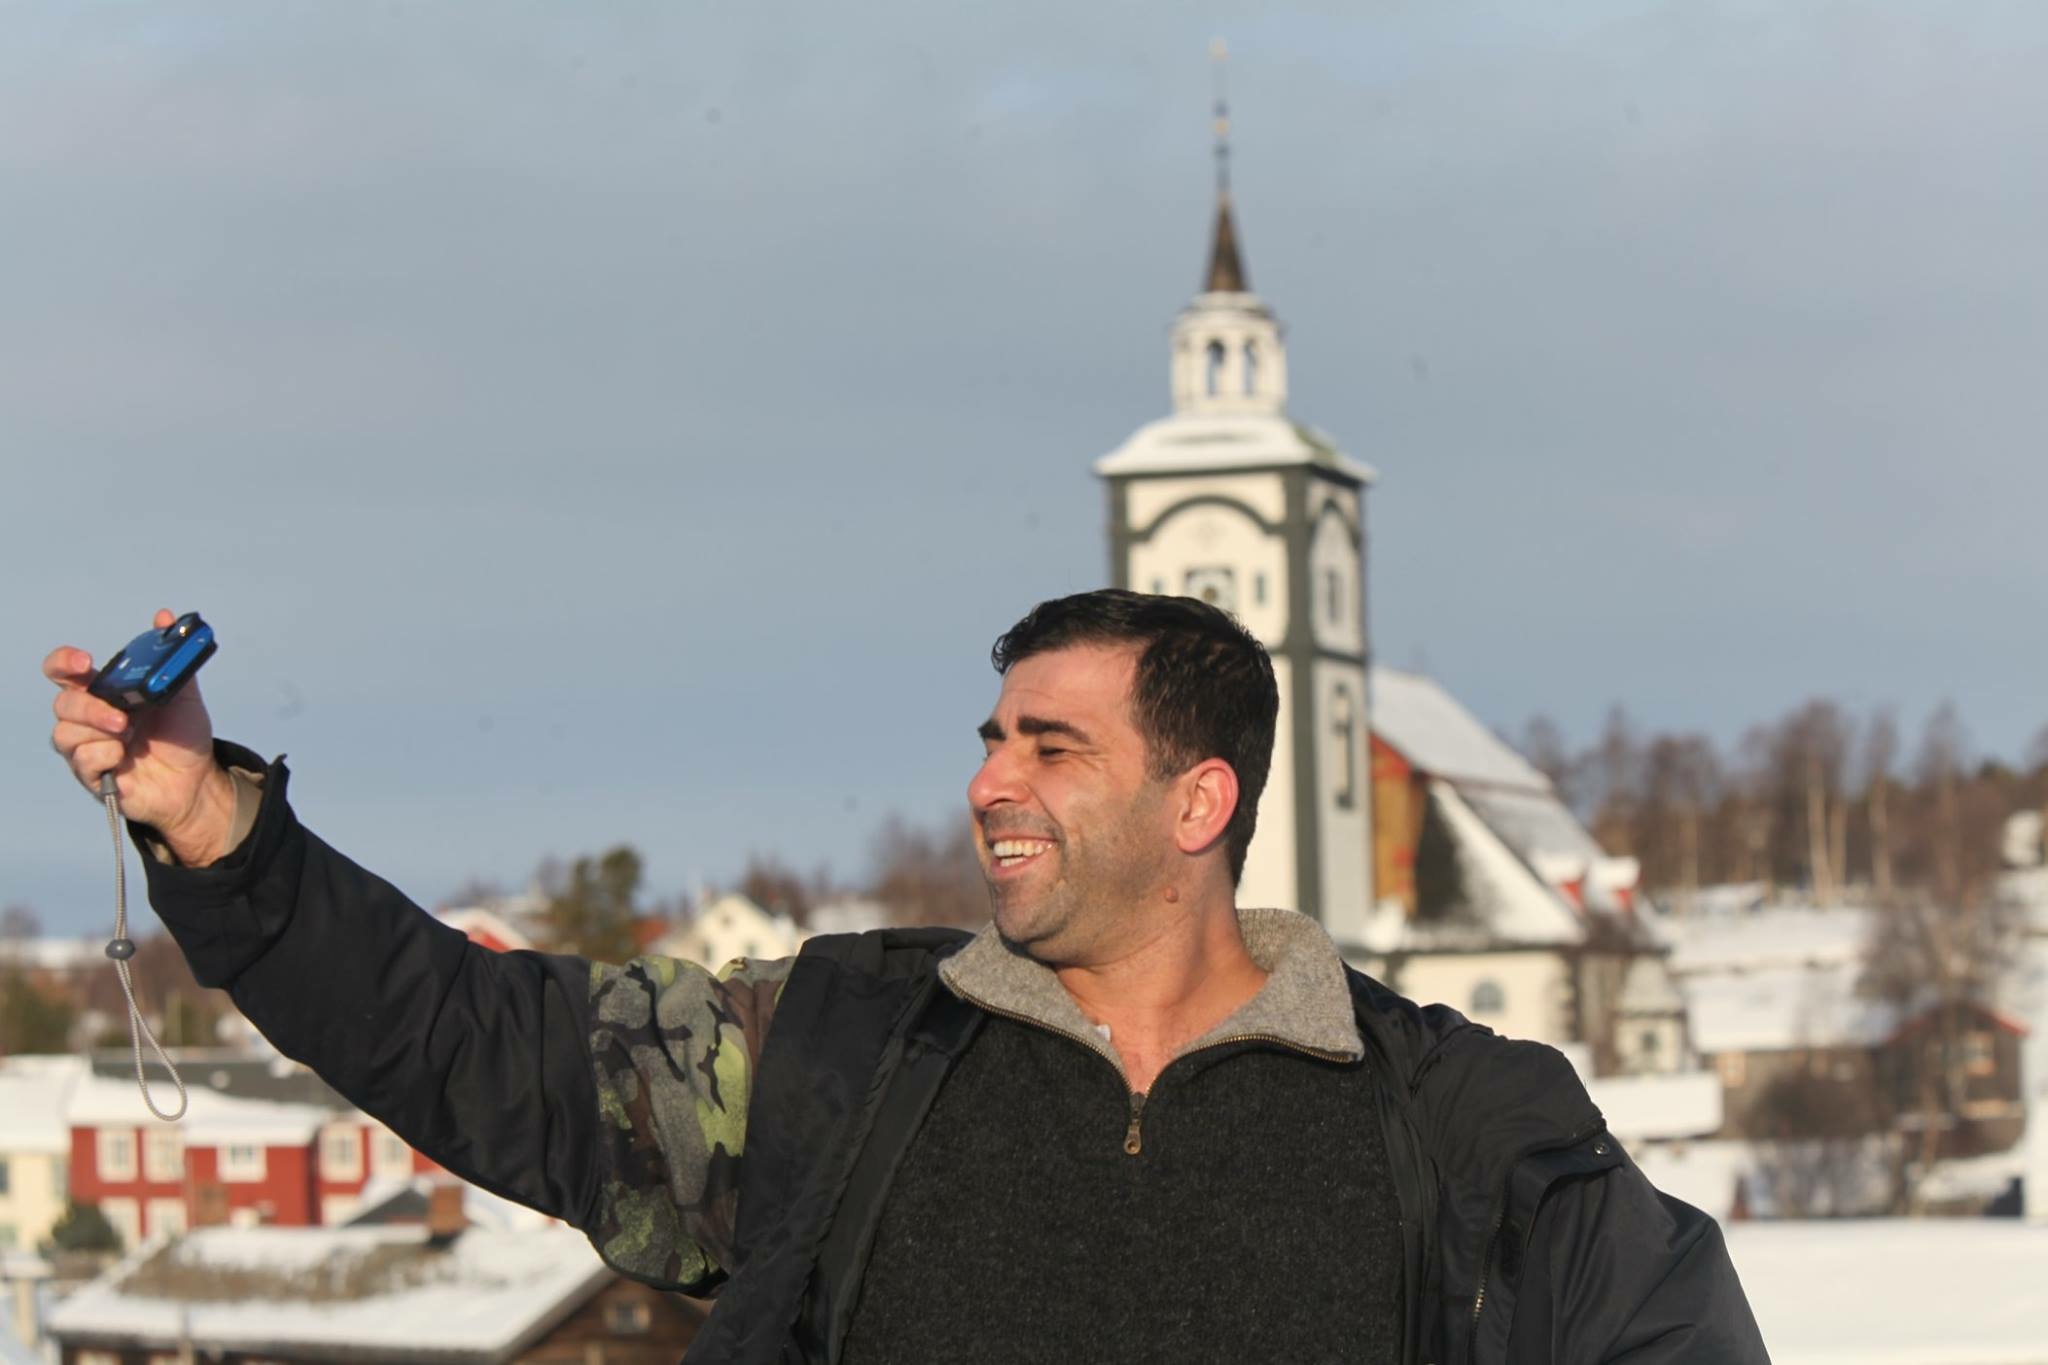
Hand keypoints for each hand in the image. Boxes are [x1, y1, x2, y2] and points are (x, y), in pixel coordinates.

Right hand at [46, 608, 236, 865]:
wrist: (199, 780)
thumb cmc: (183, 737)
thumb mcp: (183, 694)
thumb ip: (171, 659)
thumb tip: (167, 617)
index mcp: (105, 694)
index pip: (64, 672)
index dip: (64, 662)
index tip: (84, 662)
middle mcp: (89, 720)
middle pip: (62, 704)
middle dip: (90, 707)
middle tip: (123, 717)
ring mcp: (88, 748)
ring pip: (64, 733)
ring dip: (98, 732)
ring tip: (129, 737)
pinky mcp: (93, 776)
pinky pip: (82, 761)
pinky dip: (104, 756)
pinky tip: (126, 759)